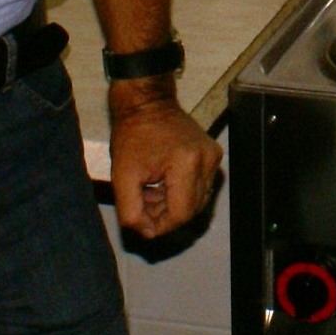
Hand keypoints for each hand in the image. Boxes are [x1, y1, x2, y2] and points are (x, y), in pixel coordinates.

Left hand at [109, 84, 220, 238]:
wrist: (147, 102)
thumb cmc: (133, 134)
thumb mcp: (122, 175)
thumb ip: (131, 210)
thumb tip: (146, 232)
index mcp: (186, 163)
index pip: (181, 213)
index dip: (162, 226)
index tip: (143, 223)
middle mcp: (207, 160)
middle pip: (191, 209)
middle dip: (165, 214)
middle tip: (143, 202)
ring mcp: (213, 157)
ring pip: (197, 200)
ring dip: (173, 204)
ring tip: (151, 190)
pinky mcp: (213, 154)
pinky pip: (201, 186)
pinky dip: (182, 192)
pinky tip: (163, 182)